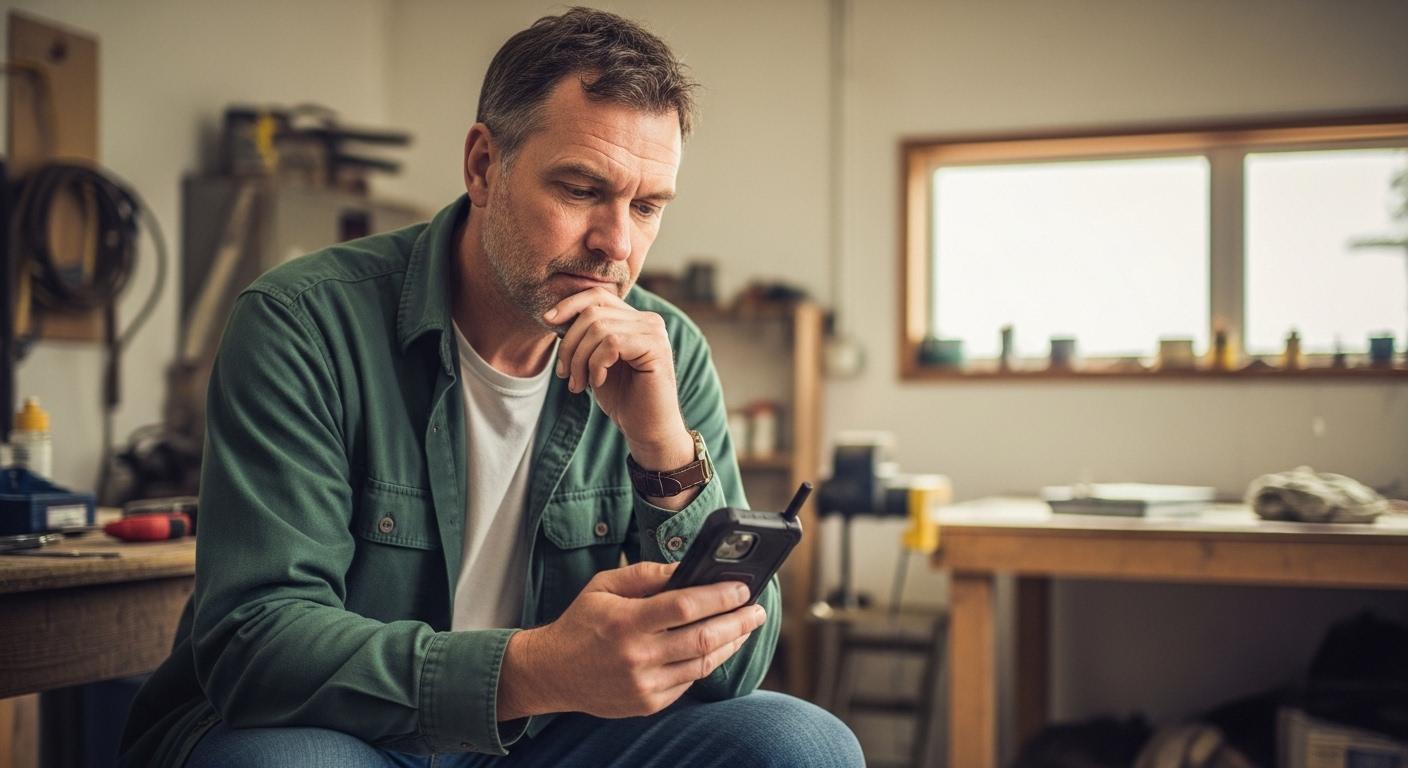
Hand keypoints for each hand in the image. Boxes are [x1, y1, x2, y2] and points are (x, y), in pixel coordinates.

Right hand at [497, 562, 766, 719]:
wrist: (552, 673)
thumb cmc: (581, 622)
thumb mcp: (605, 586)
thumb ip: (646, 574)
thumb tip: (687, 568)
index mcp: (626, 621)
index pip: (686, 606)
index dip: (720, 596)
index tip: (742, 587)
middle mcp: (637, 656)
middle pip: (703, 638)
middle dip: (738, 622)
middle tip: (757, 609)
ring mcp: (644, 684)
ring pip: (702, 663)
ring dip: (731, 644)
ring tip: (745, 627)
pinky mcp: (648, 704)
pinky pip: (689, 681)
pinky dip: (706, 662)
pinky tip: (717, 647)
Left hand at [544, 288, 692, 469]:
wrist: (647, 428)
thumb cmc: (622, 397)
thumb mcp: (595, 361)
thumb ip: (585, 337)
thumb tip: (554, 315)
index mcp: (634, 319)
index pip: (597, 296)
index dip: (569, 304)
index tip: (547, 321)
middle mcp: (648, 320)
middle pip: (592, 312)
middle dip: (569, 344)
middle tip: (565, 374)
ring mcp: (654, 332)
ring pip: (599, 329)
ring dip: (579, 360)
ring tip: (578, 384)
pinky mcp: (656, 348)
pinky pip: (611, 344)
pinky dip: (596, 364)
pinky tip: (597, 382)